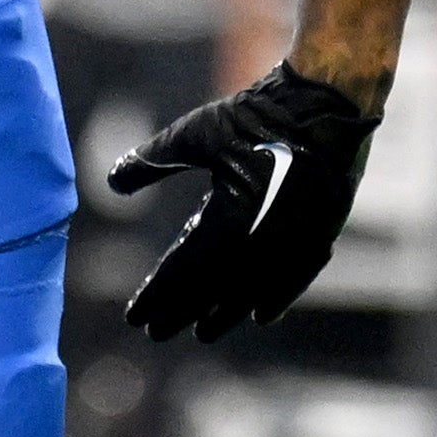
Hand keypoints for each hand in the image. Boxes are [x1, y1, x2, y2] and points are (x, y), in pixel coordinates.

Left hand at [107, 63, 382, 341]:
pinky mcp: (320, 233)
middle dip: (183, 310)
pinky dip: (276, 299)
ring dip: (226, 313)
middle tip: (156, 332)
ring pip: (255, 292)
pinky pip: (295, 278)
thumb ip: (152, 161)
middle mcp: (262, 242)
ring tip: (204, 332)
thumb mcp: (194, 133)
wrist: (325, 103)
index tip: (134, 317)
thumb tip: (112, 182)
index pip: (182, 269)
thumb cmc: (255, 115)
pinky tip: (261, 316)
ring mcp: (295, 243)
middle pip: (215, 289)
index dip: (156, 294)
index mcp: (229, 219)